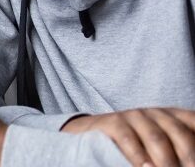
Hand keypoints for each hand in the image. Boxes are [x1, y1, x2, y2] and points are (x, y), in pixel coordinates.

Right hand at [62, 108, 194, 166]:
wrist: (90, 134)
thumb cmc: (134, 146)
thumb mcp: (159, 147)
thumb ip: (177, 148)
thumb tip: (191, 162)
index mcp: (173, 117)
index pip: (194, 122)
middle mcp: (156, 113)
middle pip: (179, 133)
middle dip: (188, 156)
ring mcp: (133, 116)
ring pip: (156, 138)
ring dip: (166, 161)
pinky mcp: (113, 121)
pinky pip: (128, 138)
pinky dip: (138, 156)